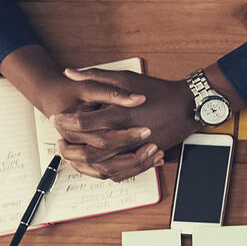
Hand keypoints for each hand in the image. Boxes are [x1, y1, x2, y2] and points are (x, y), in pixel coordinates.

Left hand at [51, 68, 200, 180]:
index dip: (66, 123)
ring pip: (104, 166)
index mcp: (119, 114)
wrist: (188, 106)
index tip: (58, 120)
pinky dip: (105, 171)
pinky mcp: (145, 156)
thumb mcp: (125, 78)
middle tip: (61, 140)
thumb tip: (71, 72)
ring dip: (85, 162)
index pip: (83, 124)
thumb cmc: (159, 91)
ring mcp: (137, 149)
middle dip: (71, 147)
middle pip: (89, 151)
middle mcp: (127, 135)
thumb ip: (96, 75)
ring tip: (74, 154)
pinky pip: (121, 173)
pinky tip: (97, 164)